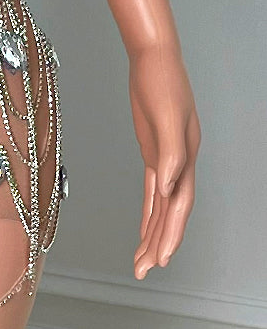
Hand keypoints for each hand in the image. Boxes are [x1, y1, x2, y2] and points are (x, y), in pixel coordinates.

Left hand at [127, 41, 199, 278]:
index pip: (180, 206)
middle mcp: (180, 163)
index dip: (171, 233)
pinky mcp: (153, 151)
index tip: (161, 259)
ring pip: (161, 206)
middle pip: (171, 213)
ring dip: (153, 233)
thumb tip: (169, 187)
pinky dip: (148, 212)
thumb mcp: (167, 116)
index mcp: (186, 158)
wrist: (153, 57)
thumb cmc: (161, 82)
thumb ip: (171, 153)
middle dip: (159, 243)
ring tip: (141, 262)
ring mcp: (167, 158)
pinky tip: (144, 229)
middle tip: (144, 271)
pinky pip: (152, 191)